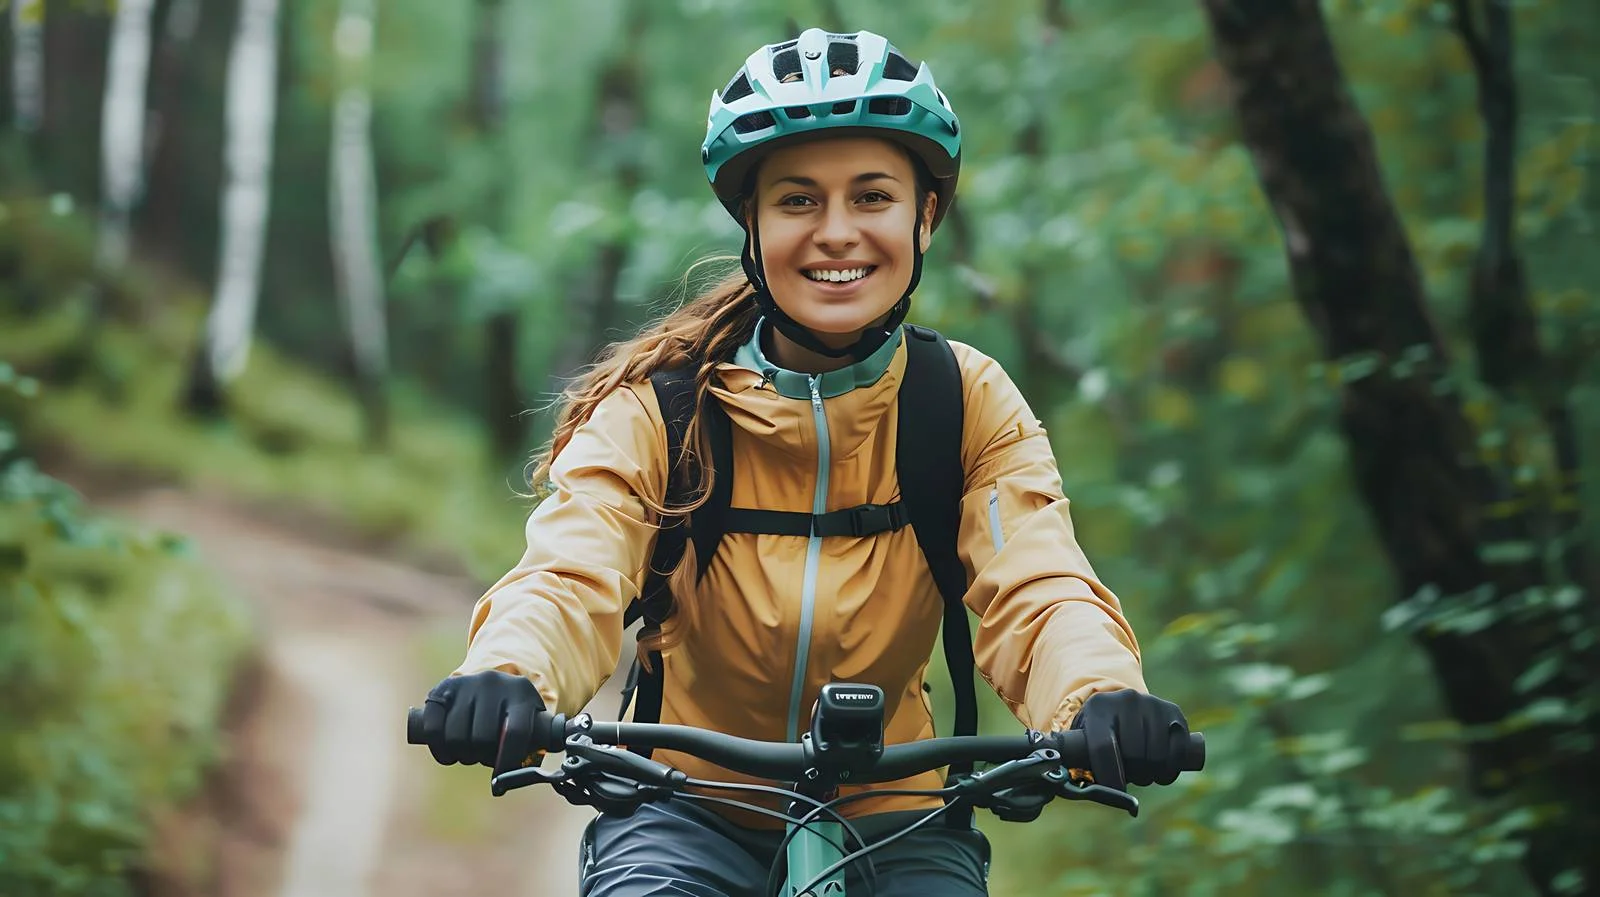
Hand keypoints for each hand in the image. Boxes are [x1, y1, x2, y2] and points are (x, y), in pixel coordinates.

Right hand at [419, 670, 549, 773]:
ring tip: (469, 753)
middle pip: (482, 738)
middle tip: (483, 757)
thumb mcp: (532, 720)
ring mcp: (466, 684)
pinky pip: (434, 729)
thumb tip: (545, 774)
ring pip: (456, 736)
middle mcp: (494, 684)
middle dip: (481, 757)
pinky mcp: (442, 690)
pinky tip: (449, 752)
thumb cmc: (515, 714)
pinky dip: (440, 748)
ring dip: (461, 755)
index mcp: (522, 693)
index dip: (506, 761)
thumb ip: (540, 743)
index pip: (514, 732)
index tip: (500, 779)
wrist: (491, 683)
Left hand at [1071, 689, 1189, 788]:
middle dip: (1134, 775)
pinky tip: (1161, 772)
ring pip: (1157, 755)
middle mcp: (1126, 700)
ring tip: (1143, 773)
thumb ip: (1085, 765)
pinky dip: (1171, 769)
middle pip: (1134, 754)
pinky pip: (1178, 750)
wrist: (1122, 707)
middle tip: (1131, 777)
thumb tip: (1103, 795)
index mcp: (1098, 708)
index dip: (1111, 776)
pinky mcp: (1173, 710)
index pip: (1104, 748)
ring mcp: (1152, 703)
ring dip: (1152, 774)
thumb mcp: (1085, 742)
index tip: (1117, 793)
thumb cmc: (1101, 733)